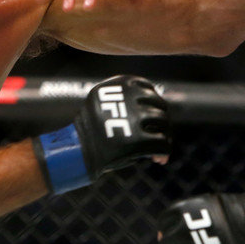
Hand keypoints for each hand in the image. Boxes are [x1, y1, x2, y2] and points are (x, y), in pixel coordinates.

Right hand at [33, 75, 170, 193]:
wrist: (79, 150)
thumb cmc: (93, 127)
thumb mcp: (106, 101)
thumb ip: (128, 99)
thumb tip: (159, 104)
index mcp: (120, 84)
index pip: (147, 88)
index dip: (153, 103)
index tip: (152, 115)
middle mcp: (128, 97)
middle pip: (159, 105)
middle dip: (162, 121)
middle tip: (159, 134)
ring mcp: (133, 118)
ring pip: (163, 122)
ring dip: (165, 135)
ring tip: (159, 149)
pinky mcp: (137, 140)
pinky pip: (162, 143)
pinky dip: (164, 151)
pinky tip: (159, 159)